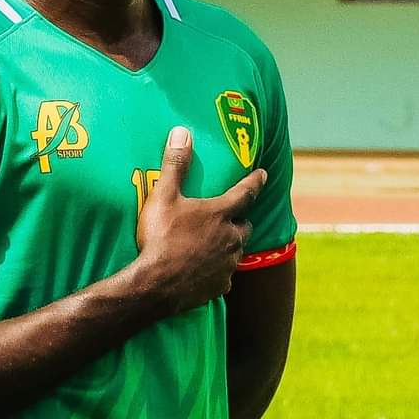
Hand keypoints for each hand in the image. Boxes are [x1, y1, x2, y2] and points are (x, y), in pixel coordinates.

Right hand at [136, 126, 265, 313]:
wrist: (155, 284)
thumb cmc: (160, 237)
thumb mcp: (163, 196)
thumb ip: (175, 165)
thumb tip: (182, 132)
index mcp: (220, 214)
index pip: (245, 193)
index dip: (255, 181)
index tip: (263, 174)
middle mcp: (231, 238)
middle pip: (245, 226)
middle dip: (240, 220)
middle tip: (230, 217)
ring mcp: (227, 264)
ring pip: (236, 251)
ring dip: (229, 245)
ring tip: (214, 244)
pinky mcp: (220, 286)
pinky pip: (225, 275)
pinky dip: (219, 270)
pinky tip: (205, 271)